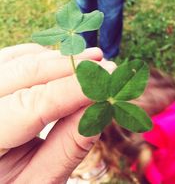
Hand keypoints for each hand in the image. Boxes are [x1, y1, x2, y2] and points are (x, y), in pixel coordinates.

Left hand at [0, 43, 114, 183]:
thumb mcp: (41, 180)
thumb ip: (69, 146)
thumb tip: (99, 107)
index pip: (31, 104)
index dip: (73, 90)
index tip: (107, 81)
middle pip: (26, 72)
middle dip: (71, 67)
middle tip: (106, 67)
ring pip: (20, 59)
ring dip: (59, 59)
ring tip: (92, 61)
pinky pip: (14, 57)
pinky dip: (42, 56)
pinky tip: (64, 63)